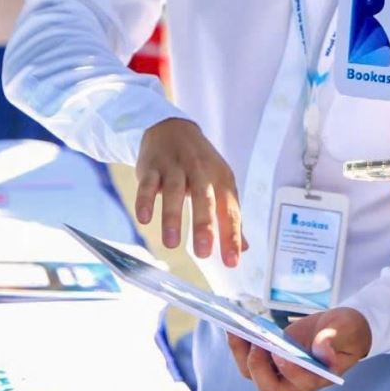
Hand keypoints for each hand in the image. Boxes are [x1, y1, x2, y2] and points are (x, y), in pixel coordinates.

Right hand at [134, 118, 245, 266]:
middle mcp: (201, 171)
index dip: (231, 237)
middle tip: (202, 252)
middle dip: (204, 225)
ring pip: (174, 192)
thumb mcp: (220, 184)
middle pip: (204, 198)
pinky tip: (144, 219)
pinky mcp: (152, 166)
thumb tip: (244, 249)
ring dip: (173, 217)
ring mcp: (175, 167)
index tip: (231, 262)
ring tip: (172, 244)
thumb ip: (229, 216)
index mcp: (222, 179)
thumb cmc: (200, 164)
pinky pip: (148, 184)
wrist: (172, 128)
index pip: (230, 211)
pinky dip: (145, 200)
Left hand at [227, 307, 371, 390]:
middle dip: (258, 366)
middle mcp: (296, 381)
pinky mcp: (270, 358)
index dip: (290, 370)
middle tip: (257, 341)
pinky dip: (239, 344)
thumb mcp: (347, 328)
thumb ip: (336, 337)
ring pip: (253, 374)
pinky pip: (248, 358)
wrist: (339, 328)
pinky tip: (236, 326)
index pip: (301, 383)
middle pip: (269, 387)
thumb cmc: (347, 331)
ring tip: (236, 329)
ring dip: (241, 354)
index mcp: (319, 377)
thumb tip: (323, 350)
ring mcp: (280, 371)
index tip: (282, 351)